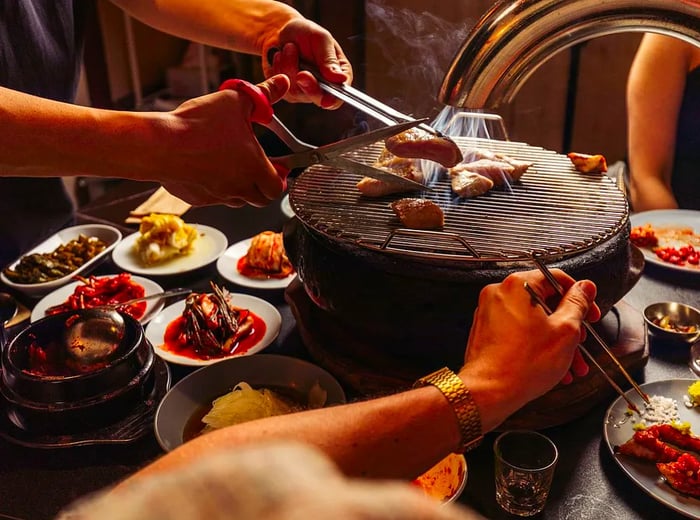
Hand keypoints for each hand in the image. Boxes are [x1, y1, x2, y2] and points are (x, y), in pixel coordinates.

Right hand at [154, 74, 289, 206]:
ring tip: (233, 165)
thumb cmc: (198, 126)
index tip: (279, 167)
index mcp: (254, 168)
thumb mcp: (236, 100)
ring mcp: (217, 196)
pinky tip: (207, 168)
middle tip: (259, 168)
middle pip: (261, 199)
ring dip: (241, 187)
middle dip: (264, 185)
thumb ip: (263, 94)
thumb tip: (282, 83)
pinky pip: (213, 197)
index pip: (278, 188)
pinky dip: (215, 187)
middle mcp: (238, 188)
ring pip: (237, 199)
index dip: (281, 178)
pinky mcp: (197, 198)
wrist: (159, 145)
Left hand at [263, 19, 352, 108]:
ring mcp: (304, 91)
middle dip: (308, 85)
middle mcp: (323, 86)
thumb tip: (341, 79)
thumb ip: (329, 59)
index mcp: (337, 73)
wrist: (281, 31)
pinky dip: (278, 69)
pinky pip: (281, 87)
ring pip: (296, 92)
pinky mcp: (287, 91)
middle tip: (301, 73)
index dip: (333, 99)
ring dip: (289, 67)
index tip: (325, 100)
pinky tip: (281, 56)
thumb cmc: (305, 32)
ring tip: (289, 47)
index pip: (339, 94)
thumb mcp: (320, 39)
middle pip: (318, 98)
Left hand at [458, 269, 599, 430]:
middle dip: (569, 325)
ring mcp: (490, 313)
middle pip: (545, 301)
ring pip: (533, 320)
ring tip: (572, 363)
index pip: (557, 278)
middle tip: (581, 342)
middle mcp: (499, 294)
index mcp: (518, 285)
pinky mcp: (486, 331)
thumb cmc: (523, 365)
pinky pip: (518, 331)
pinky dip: (536, 344)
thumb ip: (578, 304)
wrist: (489, 392)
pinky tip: (552, 365)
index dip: (580, 296)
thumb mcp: (565, 331)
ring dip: (556, 340)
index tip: (590, 312)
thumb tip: (585, 288)